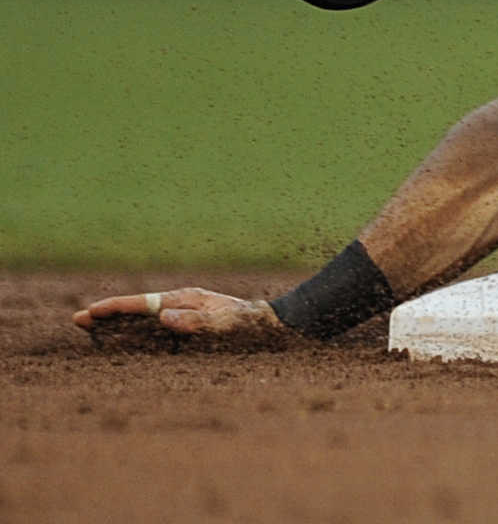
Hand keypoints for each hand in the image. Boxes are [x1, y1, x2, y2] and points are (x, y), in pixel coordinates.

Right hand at [72, 287, 287, 343]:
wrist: (274, 328)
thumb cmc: (251, 325)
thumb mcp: (226, 324)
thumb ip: (196, 321)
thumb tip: (163, 317)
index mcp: (186, 299)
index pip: (143, 303)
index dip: (115, 309)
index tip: (91, 312)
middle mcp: (181, 306)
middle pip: (137, 310)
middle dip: (108, 315)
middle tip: (77, 320)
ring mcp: (183, 318)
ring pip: (142, 321)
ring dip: (116, 326)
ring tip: (91, 331)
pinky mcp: (187, 332)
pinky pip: (154, 334)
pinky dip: (134, 336)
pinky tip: (121, 343)